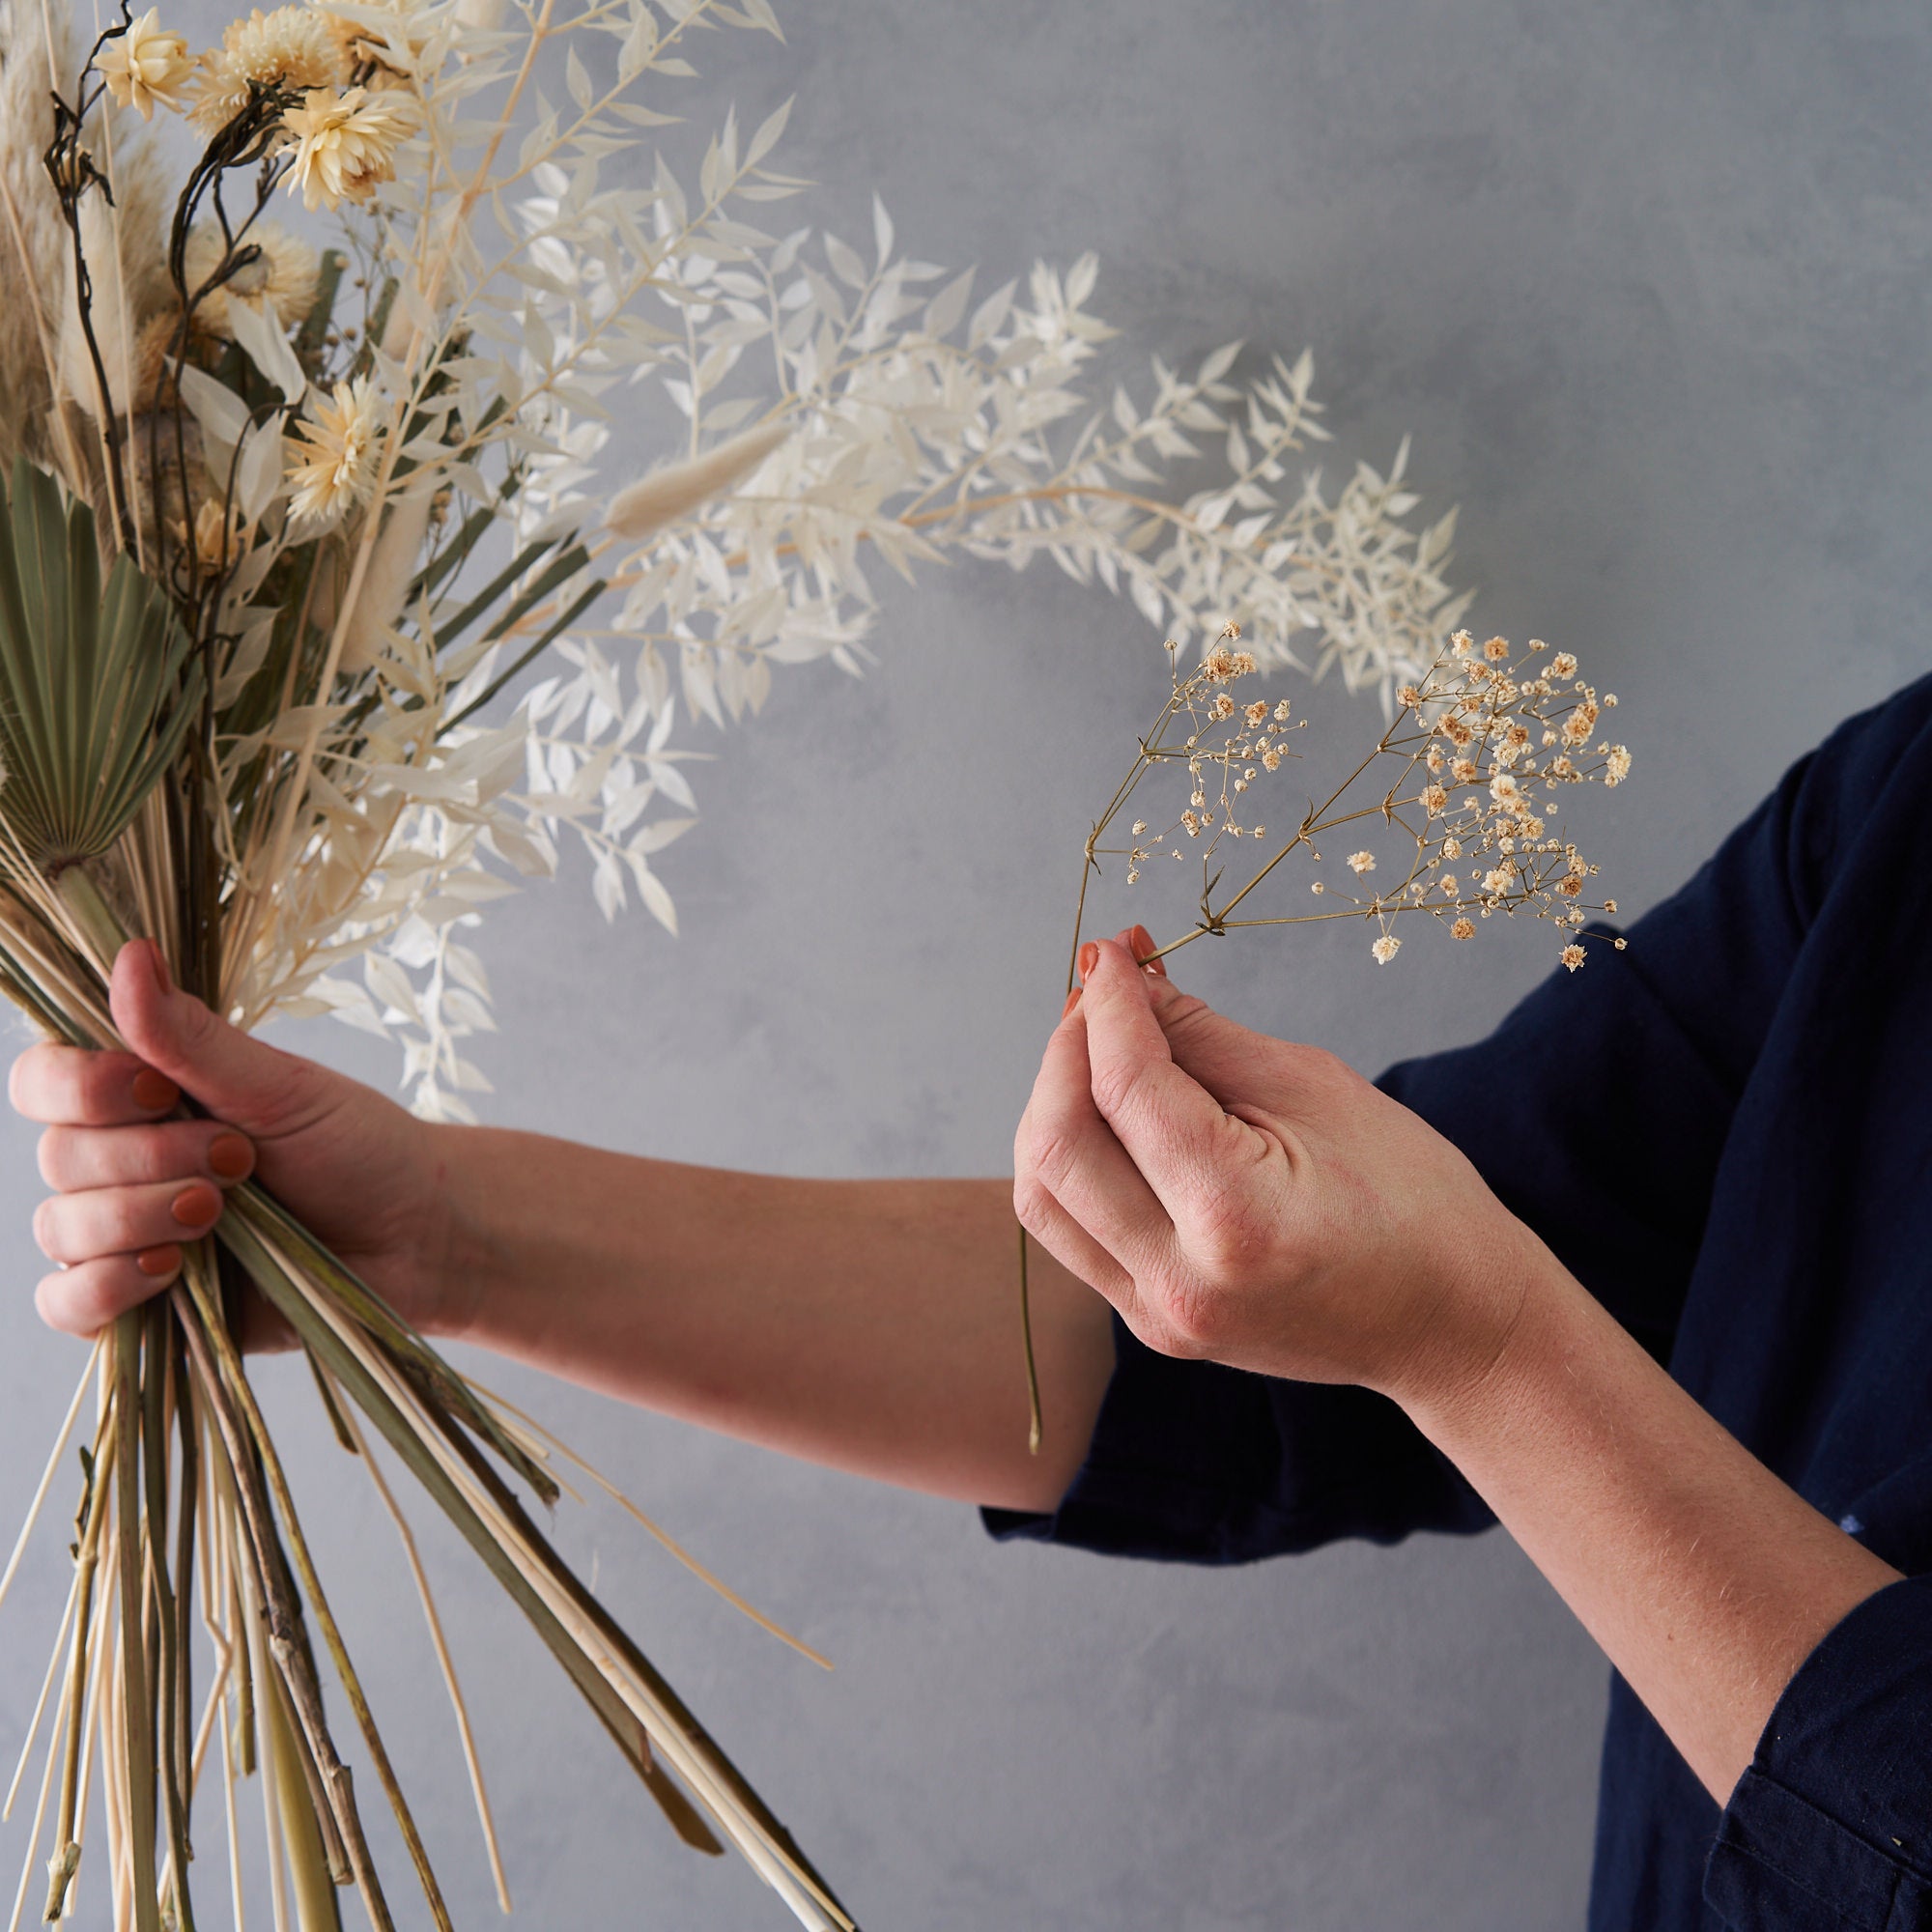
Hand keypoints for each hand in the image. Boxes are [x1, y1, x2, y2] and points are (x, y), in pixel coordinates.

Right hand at [11, 940, 459, 1346]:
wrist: (415, 1236)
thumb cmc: (356, 1149)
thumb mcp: (280, 1087)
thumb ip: (194, 1038)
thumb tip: (130, 953)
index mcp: (143, 1097)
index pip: (45, 1081)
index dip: (83, 1087)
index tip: (162, 1089)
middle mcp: (119, 1162)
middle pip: (57, 1155)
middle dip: (149, 1156)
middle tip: (239, 1159)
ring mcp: (124, 1235)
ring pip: (61, 1227)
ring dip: (140, 1216)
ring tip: (221, 1210)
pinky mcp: (141, 1305)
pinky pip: (67, 1303)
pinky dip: (106, 1287)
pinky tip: (171, 1270)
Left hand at [1013, 931, 1542, 1404]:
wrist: (1454, 1326)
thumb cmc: (1415, 1202)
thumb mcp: (1316, 1090)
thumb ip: (1202, 1037)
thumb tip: (1124, 982)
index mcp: (1235, 1219)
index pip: (1125, 1089)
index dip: (1107, 1005)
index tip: (1109, 952)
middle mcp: (1179, 1281)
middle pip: (1054, 1146)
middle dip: (1066, 1050)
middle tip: (1102, 993)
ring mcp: (1157, 1316)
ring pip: (1042, 1194)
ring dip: (1054, 1105)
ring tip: (1105, 1049)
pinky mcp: (1152, 1323)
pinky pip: (1071, 1229)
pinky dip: (1073, 1159)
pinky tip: (1113, 1114)